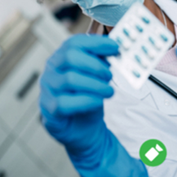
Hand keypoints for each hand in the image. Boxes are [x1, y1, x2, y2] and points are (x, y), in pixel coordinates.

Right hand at [40, 35, 150, 176]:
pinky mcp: (52, 115)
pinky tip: (99, 101)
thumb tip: (126, 40)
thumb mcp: (101, 77)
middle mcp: (51, 76)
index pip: (74, 44)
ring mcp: (49, 95)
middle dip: (96, 67)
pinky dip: (85, 99)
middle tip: (111, 76)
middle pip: (70, 61)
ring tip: (107, 90)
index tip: (116, 46)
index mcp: (62, 62)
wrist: (86, 135)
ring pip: (68, 80)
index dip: (95, 43)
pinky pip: (65, 103)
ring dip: (94, 83)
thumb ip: (107, 60)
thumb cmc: (94, 102)